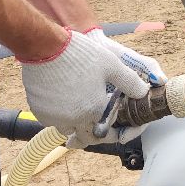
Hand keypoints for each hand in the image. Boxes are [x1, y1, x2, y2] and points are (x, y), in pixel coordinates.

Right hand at [19, 28, 154, 138]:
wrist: (45, 47)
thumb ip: (130, 82)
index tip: (117, 128)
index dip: (114, 133)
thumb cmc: (80, 55)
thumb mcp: (112, 65)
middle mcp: (74, 119)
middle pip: (85, 138)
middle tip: (98, 130)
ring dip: (76, 126)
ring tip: (81, 115)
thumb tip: (144, 93)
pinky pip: (52, 120)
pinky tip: (64, 103)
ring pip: (68, 130)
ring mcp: (54, 117)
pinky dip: (60, 117)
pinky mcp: (40, 111)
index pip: (107, 134)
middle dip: (93, 135)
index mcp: (94, 111)